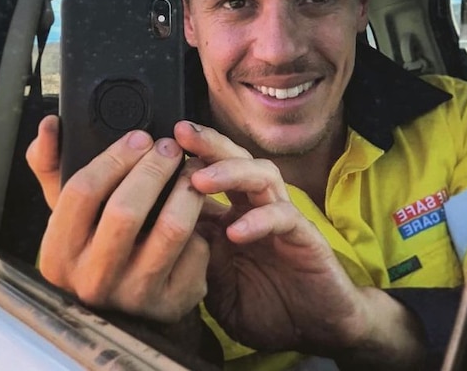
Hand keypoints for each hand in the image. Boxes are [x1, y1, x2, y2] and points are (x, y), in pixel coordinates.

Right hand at [26, 115, 209, 321]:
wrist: (125, 309)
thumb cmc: (94, 245)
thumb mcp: (67, 213)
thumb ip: (51, 164)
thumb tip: (50, 124)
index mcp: (58, 254)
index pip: (81, 192)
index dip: (114, 157)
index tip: (139, 137)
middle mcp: (92, 280)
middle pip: (126, 210)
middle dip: (154, 168)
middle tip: (169, 148)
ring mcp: (133, 296)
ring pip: (170, 228)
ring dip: (187, 189)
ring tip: (192, 170)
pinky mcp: (171, 304)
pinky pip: (196, 251)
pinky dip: (201, 225)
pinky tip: (197, 212)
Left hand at [173, 121, 424, 368]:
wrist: (314, 332)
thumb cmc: (263, 307)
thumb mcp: (214, 286)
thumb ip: (193, 258)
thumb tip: (154, 231)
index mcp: (233, 215)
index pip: (209, 175)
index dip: (184, 159)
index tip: (153, 149)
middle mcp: (257, 208)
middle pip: (236, 160)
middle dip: (209, 144)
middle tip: (180, 133)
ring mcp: (282, 220)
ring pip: (261, 177)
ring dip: (230, 173)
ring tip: (199, 179)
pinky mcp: (306, 238)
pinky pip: (284, 218)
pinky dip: (259, 221)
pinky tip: (236, 232)